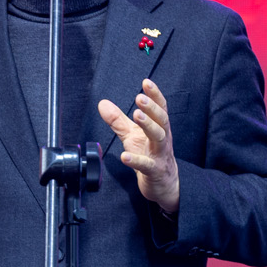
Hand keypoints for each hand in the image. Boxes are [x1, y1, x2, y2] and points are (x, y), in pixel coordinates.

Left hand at [99, 79, 179, 216]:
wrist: (164, 184)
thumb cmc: (149, 155)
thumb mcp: (132, 135)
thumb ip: (118, 120)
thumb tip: (102, 103)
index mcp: (160, 127)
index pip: (160, 108)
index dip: (155, 94)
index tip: (146, 82)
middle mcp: (163, 138)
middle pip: (162, 120)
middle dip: (151, 108)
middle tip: (139, 97)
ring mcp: (160, 154)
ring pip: (159, 137)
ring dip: (148, 125)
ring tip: (136, 115)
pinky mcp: (155, 171)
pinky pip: (146, 165)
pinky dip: (136, 160)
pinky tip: (125, 156)